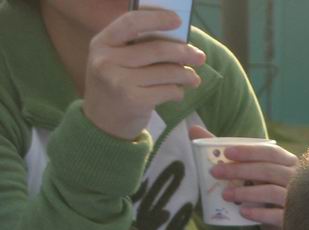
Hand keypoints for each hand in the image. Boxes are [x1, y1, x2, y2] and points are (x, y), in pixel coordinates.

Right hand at [83, 11, 205, 140]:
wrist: (102, 124)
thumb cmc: (116, 87)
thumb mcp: (115, 62)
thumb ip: (136, 48)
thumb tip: (179, 39)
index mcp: (102, 43)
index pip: (131, 22)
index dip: (156, 18)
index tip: (178, 20)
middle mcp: (107, 60)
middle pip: (156, 49)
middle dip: (184, 53)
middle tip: (199, 57)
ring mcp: (119, 81)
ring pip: (166, 72)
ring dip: (186, 75)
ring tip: (193, 79)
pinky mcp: (134, 101)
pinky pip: (168, 91)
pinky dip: (178, 92)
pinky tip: (177, 93)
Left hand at [190, 125, 297, 229]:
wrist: (284, 220)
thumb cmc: (264, 189)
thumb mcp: (250, 171)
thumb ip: (226, 152)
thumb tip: (193, 130)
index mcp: (287, 162)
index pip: (271, 152)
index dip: (249, 151)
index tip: (226, 153)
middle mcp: (296, 178)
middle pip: (268, 170)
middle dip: (240, 170)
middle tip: (215, 173)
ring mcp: (297, 199)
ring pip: (272, 192)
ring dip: (246, 192)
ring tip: (225, 195)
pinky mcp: (293, 218)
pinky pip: (277, 215)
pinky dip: (259, 213)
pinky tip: (243, 212)